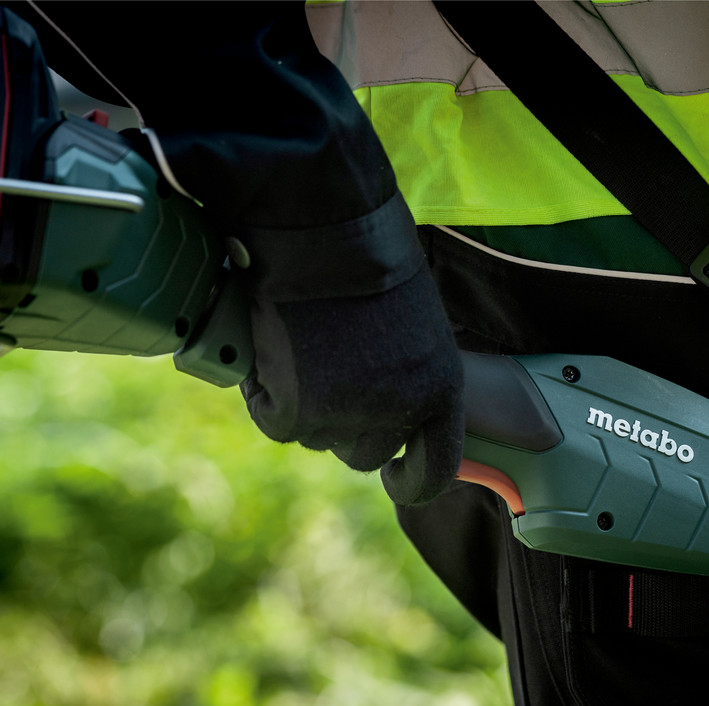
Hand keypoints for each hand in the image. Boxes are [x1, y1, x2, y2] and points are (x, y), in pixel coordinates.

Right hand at [240, 265, 464, 505]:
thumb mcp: (416, 325)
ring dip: (303, 404)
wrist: (321, 222)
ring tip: (300, 345)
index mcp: (443, 387)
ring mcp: (347, 413)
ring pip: (316, 437)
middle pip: (364, 454)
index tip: (393, 477)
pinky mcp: (296, 409)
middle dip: (344, 426)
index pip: (436, 467)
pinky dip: (265, 391)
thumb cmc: (367, 256)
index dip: (412, 481)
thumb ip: (408, 375)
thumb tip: (382, 412)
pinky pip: (274, 420)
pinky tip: (270, 351)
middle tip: (325, 374)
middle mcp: (401, 408)